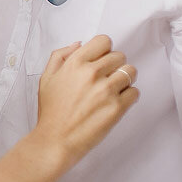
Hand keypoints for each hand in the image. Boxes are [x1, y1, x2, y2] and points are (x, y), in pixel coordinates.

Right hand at [35, 35, 137, 164]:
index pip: (104, 41)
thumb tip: (79, 44)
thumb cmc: (51, 112)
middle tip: (106, 79)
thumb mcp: (46, 78)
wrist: (55, 140)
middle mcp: (92, 73)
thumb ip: (60, 56)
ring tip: (113, 91)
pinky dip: (129, 97)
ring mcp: (106, 90)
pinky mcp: (117, 107)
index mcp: (75, 63)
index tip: (101, 60)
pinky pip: (135, 92)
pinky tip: (115, 103)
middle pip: (120, 56)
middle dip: (114, 66)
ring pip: (131, 72)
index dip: (104, 50)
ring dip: (124, 80)